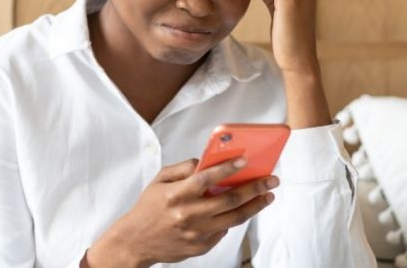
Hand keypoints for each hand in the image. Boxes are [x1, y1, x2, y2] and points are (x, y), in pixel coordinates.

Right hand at [86, 157, 279, 266]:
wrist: (135, 241)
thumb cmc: (148, 207)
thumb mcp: (159, 180)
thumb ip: (183, 168)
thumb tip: (206, 162)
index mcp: (176, 194)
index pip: (206, 178)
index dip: (227, 168)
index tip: (245, 160)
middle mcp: (187, 214)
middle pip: (229, 200)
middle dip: (254, 188)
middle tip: (271, 180)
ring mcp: (196, 233)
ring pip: (233, 218)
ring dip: (254, 206)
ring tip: (267, 196)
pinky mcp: (200, 246)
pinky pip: (223, 231)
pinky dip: (233, 219)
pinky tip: (242, 210)